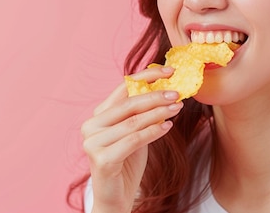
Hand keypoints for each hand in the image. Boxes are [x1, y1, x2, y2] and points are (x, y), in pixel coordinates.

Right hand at [81, 66, 182, 212]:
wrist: (115, 197)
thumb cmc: (126, 162)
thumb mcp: (134, 132)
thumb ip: (141, 113)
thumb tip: (165, 89)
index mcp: (98, 115)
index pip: (122, 88)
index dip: (146, 77)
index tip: (169, 71)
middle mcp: (91, 125)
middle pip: (128, 104)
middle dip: (156, 96)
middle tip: (178, 93)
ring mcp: (93, 142)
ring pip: (133, 122)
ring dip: (159, 113)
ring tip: (178, 108)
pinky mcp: (101, 159)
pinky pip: (133, 140)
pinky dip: (153, 132)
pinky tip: (168, 127)